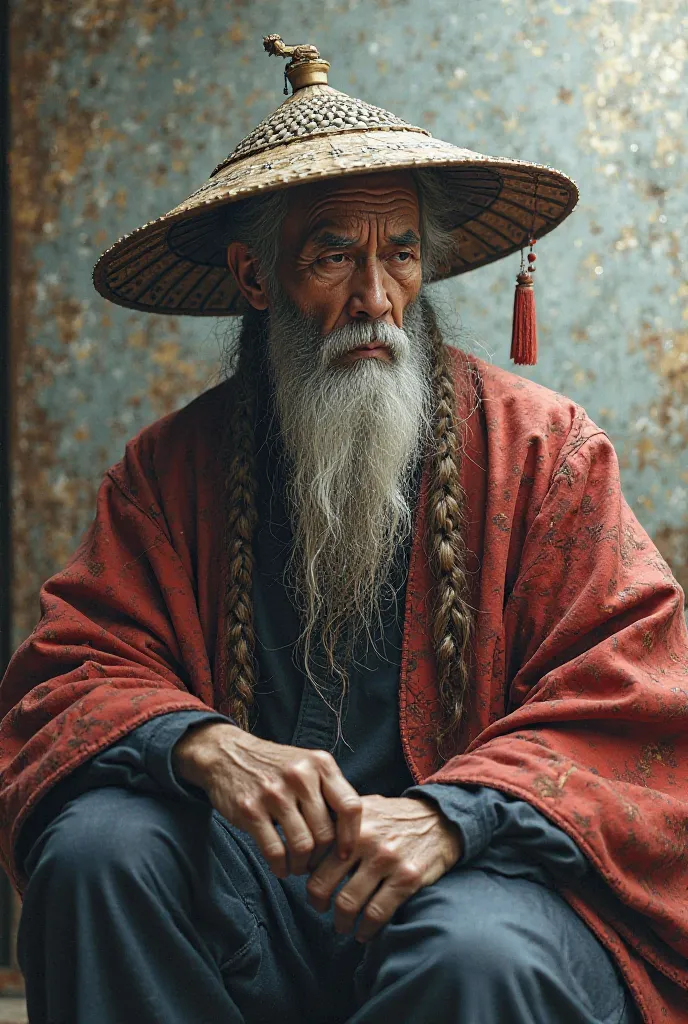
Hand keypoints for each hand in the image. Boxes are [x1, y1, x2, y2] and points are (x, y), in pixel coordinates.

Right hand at [173, 722, 361, 877]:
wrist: (228, 754)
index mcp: (320, 764)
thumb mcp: (308, 765)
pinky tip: (281, 867)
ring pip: (303, 846)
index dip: (352, 836)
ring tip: (299, 866)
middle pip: (326, 833)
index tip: (346, 853)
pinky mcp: (250, 809)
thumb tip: (351, 835)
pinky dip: (281, 867)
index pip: (350, 806)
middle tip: (315, 863)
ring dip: (302, 865)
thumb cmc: (276, 767)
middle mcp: (300, 776)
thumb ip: (329, 792)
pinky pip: (275, 851)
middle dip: (322, 857)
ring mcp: (274, 793)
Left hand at [306, 794, 461, 942]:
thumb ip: (336, 821)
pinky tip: (364, 932)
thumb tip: (304, 842)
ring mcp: (386, 859)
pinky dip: (367, 929)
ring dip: (341, 922)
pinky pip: (377, 913)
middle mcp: (364, 839)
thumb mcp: (364, 807)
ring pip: (347, 903)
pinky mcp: (407, 878)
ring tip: (343, 925)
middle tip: (320, 908)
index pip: (311, 856)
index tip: (310, 882)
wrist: (439, 820)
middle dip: (316, 903)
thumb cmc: (394, 817)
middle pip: (322, 884)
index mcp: (349, 821)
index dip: (304, 874)